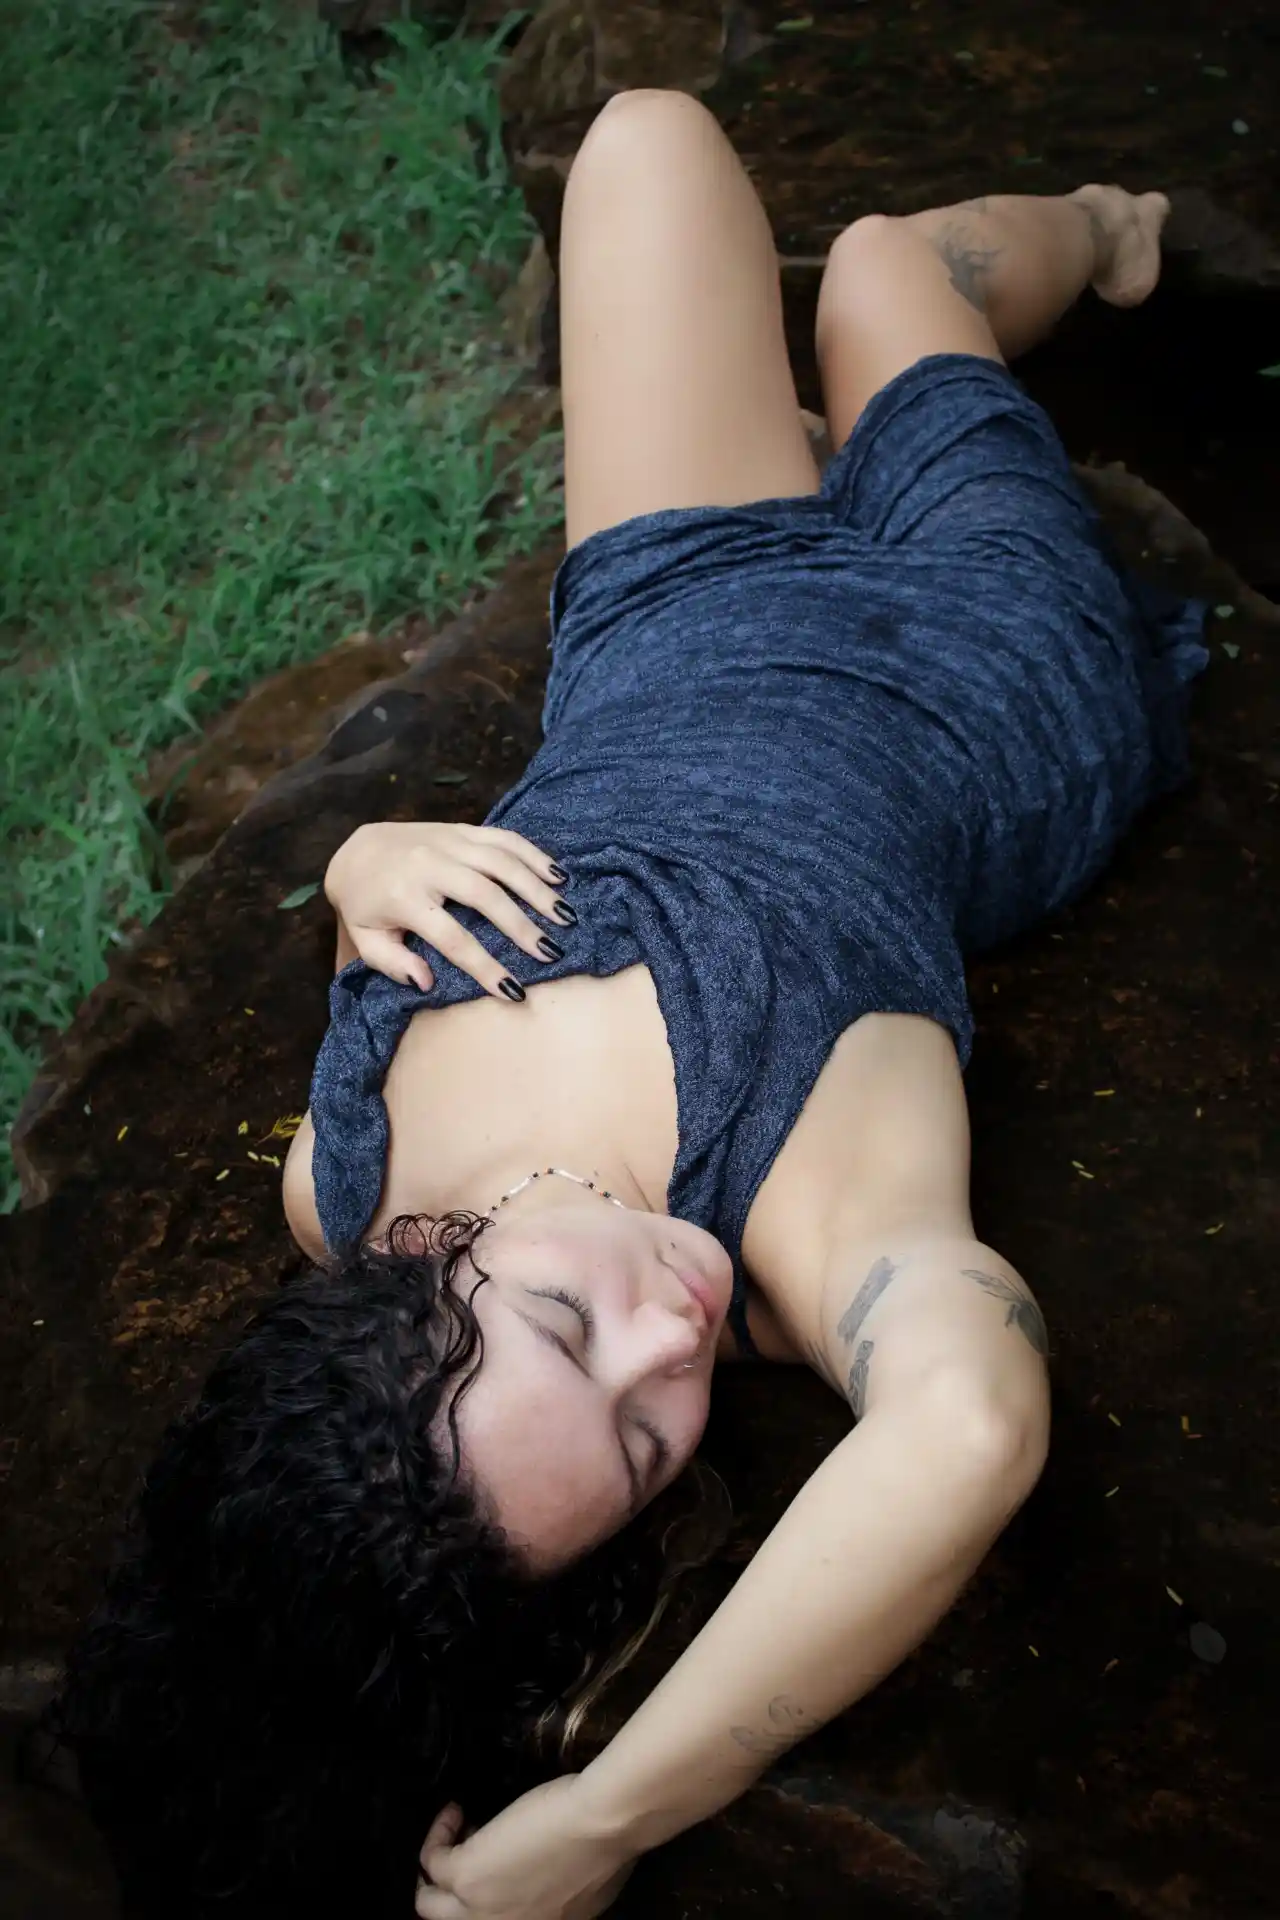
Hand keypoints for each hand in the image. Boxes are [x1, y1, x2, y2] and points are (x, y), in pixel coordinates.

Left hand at [324, 821, 570, 998]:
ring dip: (537, 890)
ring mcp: (448, 842)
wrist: (356, 851)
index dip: (484, 966)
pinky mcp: (462, 830)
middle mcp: (428, 865)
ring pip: (500, 863)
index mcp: (403, 897)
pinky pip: (504, 838)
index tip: (513, 990)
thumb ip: (392, 964)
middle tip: (552, 952)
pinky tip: (559, 876)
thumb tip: (427, 982)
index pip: (452, 938)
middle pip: (484, 896)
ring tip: (566, 916)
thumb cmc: (366, 905)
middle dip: (521, 926)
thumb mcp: (366, 940)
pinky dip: (534, 855)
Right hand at [415, 1778, 637, 1919]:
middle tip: (464, 1848)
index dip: (491, 1889)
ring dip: (436, 1866)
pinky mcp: (465, 1875)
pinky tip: (456, 1811)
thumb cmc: (605, 1844)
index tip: (499, 1857)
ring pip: (430, 1903)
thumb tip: (543, 1879)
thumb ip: (556, 1895)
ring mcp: (479, 1910)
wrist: (600, 1824)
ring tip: (455, 1829)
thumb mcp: (584, 1887)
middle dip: (452, 1889)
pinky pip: (433, 1859)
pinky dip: (439, 1833)